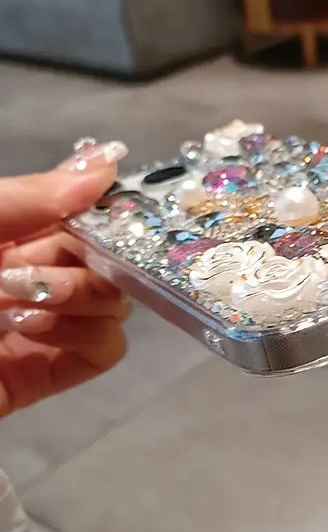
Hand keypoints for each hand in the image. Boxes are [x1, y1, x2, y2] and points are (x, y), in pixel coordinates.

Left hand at [0, 142, 130, 415]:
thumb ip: (29, 197)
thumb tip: (106, 160)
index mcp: (6, 232)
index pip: (82, 215)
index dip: (103, 212)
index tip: (106, 212)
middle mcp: (29, 273)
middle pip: (107, 258)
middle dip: (86, 259)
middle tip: (32, 269)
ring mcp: (43, 324)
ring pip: (114, 302)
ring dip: (80, 297)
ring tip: (15, 305)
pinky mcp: (48, 371)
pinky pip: (107, 349)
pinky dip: (86, 335)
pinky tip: (34, 330)